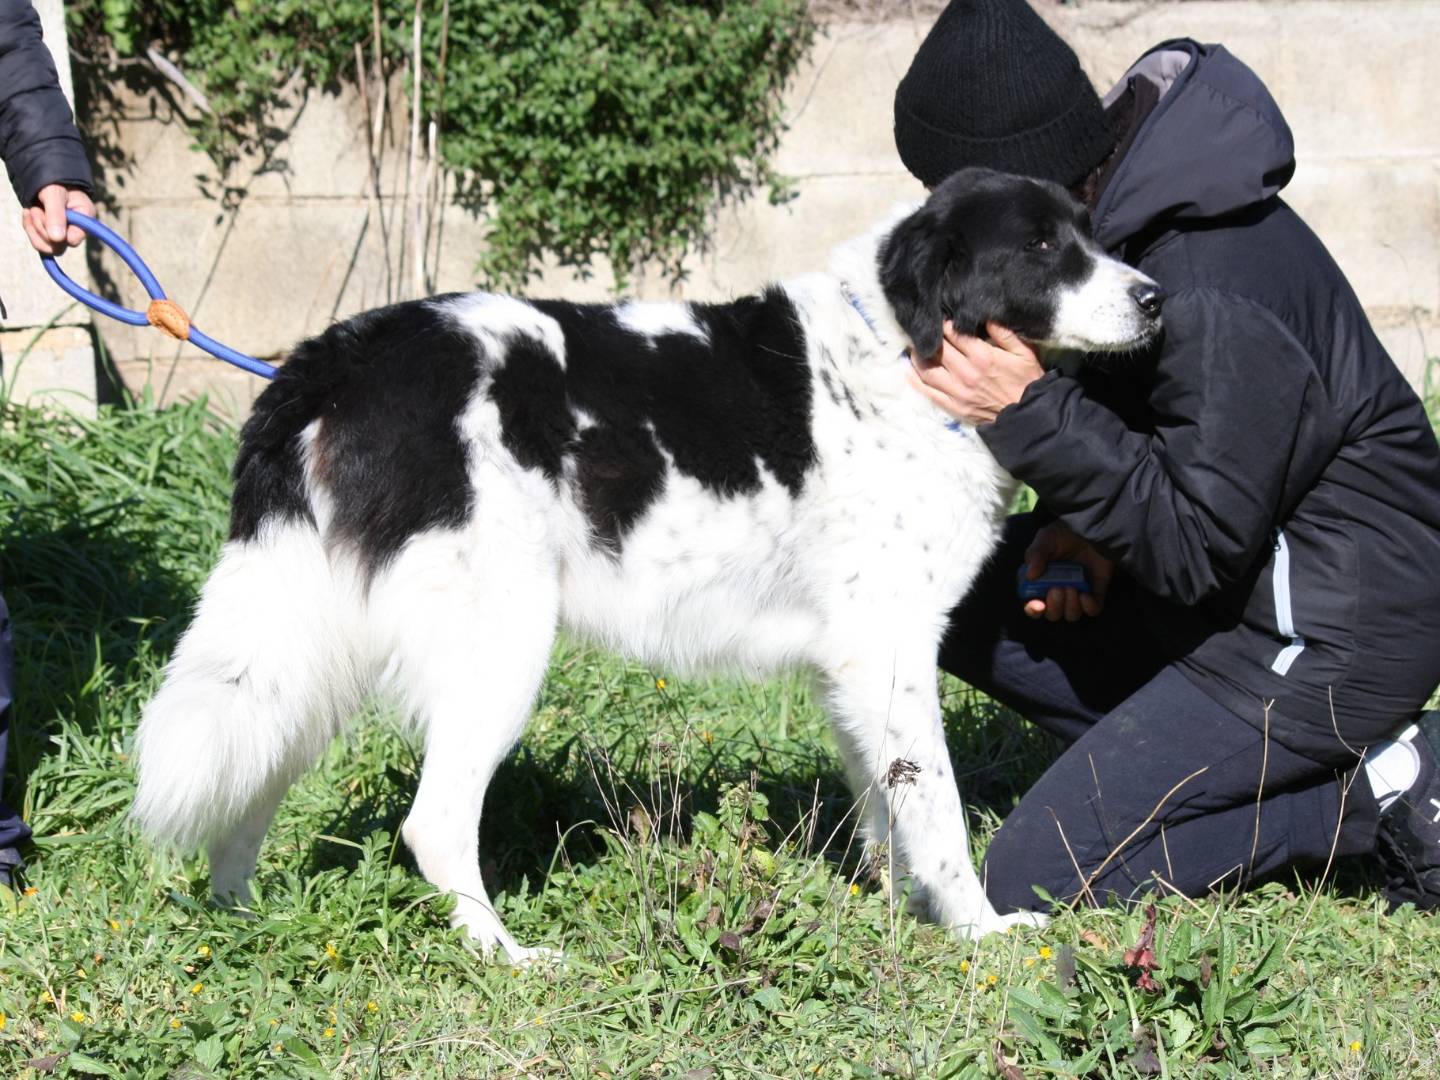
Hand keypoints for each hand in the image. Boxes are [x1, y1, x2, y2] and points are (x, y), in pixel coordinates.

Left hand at [22, 183, 93, 255]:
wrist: (46, 178)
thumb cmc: (54, 182)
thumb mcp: (54, 194)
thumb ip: (56, 215)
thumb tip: (57, 239)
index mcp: (85, 220)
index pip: (73, 240)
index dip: (56, 233)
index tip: (45, 213)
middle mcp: (76, 230)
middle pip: (58, 247)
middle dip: (41, 229)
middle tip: (35, 210)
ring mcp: (63, 234)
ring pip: (46, 247)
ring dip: (33, 228)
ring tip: (31, 210)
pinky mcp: (50, 235)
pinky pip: (38, 242)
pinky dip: (29, 227)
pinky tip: (28, 213)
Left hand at [906, 320, 1043, 425]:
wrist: (1026, 415)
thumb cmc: (1027, 381)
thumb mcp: (1024, 353)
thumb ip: (1005, 333)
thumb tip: (986, 316)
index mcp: (982, 356)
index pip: (954, 334)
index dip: (945, 324)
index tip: (941, 318)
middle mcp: (966, 373)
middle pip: (938, 350)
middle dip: (929, 337)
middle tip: (924, 329)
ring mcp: (957, 391)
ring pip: (927, 370)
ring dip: (918, 356)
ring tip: (914, 347)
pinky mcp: (953, 406)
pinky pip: (928, 391)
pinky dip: (916, 380)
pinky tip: (910, 369)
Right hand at [1022, 521, 1115, 621]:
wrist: (1092, 525)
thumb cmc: (1065, 532)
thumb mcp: (1046, 538)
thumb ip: (1035, 554)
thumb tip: (1030, 575)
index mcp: (1042, 581)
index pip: (1034, 604)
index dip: (1033, 609)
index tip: (1037, 605)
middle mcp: (1059, 590)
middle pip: (1054, 614)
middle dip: (1054, 606)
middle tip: (1057, 589)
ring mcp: (1078, 592)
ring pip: (1072, 614)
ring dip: (1070, 607)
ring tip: (1071, 587)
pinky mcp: (1096, 590)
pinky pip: (1093, 610)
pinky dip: (1088, 607)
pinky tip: (1085, 595)